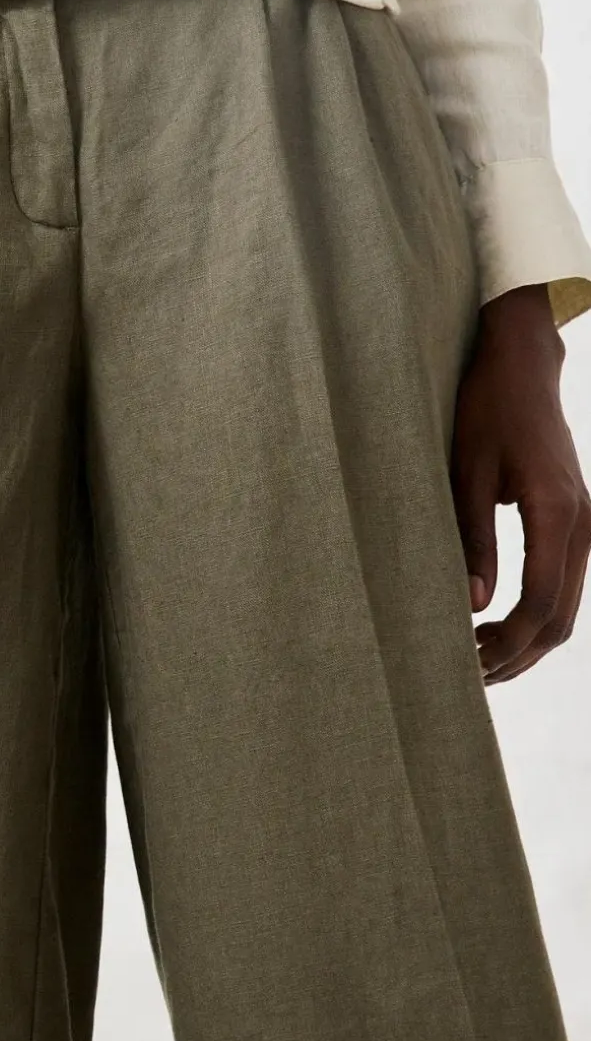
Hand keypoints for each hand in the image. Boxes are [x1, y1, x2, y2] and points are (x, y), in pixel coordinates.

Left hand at [451, 282, 590, 684]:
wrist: (522, 363)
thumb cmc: (486, 410)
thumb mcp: (464, 473)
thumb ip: (470, 539)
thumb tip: (471, 605)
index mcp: (557, 512)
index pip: (538, 603)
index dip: (503, 643)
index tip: (463, 661)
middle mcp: (583, 524)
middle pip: (560, 620)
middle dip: (515, 656)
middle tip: (465, 677)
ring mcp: (585, 524)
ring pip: (566, 608)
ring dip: (526, 643)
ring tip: (477, 663)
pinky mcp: (575, 521)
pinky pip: (564, 586)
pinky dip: (535, 617)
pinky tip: (496, 628)